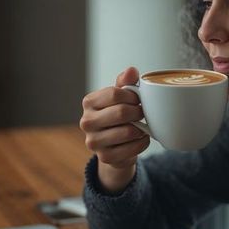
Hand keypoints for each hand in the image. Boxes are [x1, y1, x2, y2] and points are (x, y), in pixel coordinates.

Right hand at [79, 67, 149, 192]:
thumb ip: (125, 82)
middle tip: (142, 113)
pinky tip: (141, 138)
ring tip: (141, 126)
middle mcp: (86, 122)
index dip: (132, 96)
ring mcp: (93, 142)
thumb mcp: (120, 96)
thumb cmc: (117, 115)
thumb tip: (132, 70)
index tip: (138, 99)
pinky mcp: (104, 157)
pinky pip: (132, 148)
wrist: (114, 145)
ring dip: (141, 129)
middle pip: (121, 112)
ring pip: (128, 132)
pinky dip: (142, 143)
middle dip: (138, 112)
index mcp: (89, 102)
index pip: (115, 93)